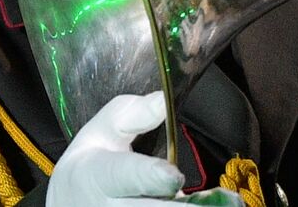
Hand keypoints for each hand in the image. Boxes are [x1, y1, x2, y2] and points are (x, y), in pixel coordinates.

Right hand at [47, 91, 241, 205]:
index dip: (151, 177)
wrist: (69, 200)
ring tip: (227, 204)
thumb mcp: (105, 125)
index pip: (126, 177)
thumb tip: (165, 102)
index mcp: (99, 173)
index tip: (174, 176)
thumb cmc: (94, 155)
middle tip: (228, 202)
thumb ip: (136, 114)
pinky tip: (211, 206)